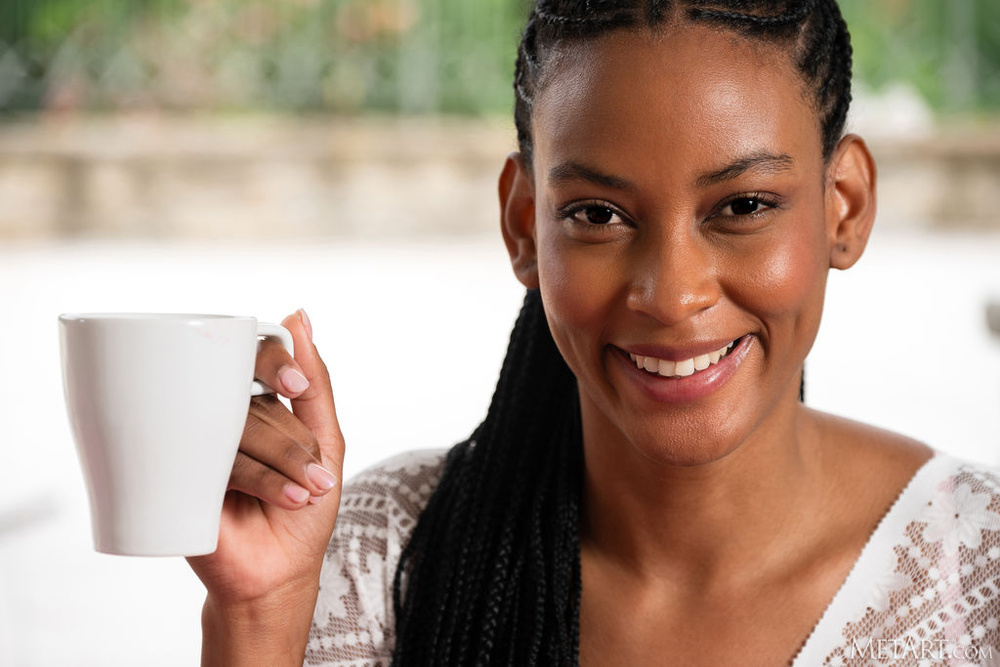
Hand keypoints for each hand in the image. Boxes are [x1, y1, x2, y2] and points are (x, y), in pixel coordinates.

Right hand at [187, 309, 344, 664]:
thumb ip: (317, 384)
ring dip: (283, 465)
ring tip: (305, 494)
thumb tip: (299, 316)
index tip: (297, 384)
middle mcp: (224, 423)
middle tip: (317, 477)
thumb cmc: (303, 510)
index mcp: (254, 407)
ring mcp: (199, 449)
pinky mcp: (180, 480)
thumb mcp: (326, 443)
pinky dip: (261, 480)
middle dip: (294, 442)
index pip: (255, 360)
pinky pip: (218, 460)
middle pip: (253, 402)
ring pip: (237, 429)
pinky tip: (288, 499)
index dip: (276, 361)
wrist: (277, 573)